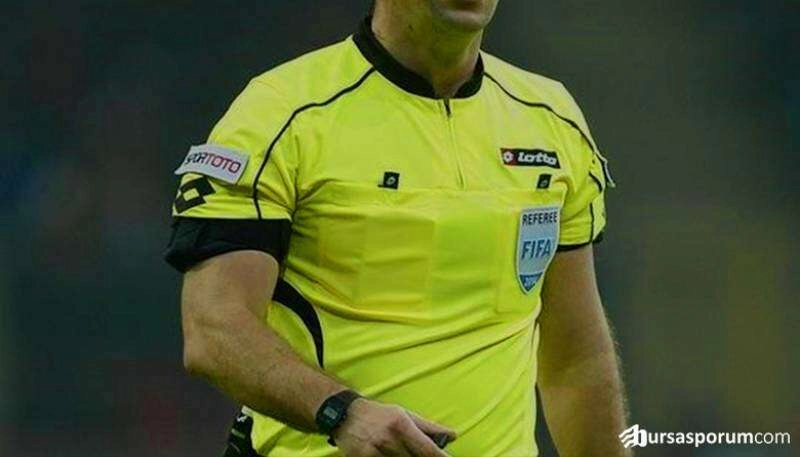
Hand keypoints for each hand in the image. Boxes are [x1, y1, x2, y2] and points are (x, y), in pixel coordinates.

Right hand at [331, 398, 456, 456]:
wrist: (346, 415)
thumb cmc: (379, 414)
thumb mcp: (404, 414)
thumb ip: (428, 427)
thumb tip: (453, 435)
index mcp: (401, 425)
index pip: (428, 449)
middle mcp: (388, 439)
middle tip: (418, 453)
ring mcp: (374, 452)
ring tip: (401, 450)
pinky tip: (390, 455)